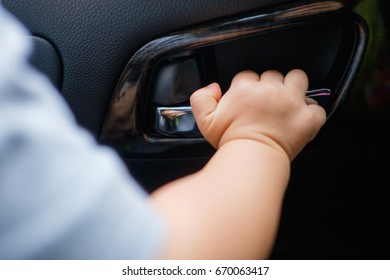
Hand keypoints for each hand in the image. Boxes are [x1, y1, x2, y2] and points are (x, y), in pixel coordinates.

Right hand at [190, 69, 325, 159]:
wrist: (252, 160)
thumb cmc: (231, 142)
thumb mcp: (205, 121)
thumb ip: (201, 98)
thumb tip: (213, 87)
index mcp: (246, 88)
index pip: (247, 75)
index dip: (247, 87)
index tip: (248, 99)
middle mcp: (270, 90)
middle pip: (273, 75)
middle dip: (270, 87)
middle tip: (267, 104)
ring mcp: (291, 101)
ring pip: (298, 78)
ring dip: (294, 87)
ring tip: (288, 101)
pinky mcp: (307, 117)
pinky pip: (316, 106)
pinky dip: (311, 113)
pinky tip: (301, 119)